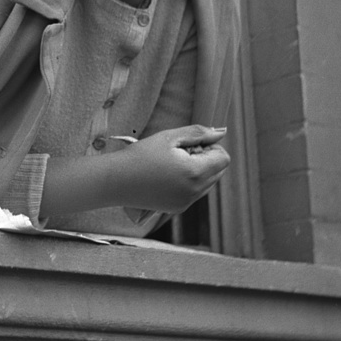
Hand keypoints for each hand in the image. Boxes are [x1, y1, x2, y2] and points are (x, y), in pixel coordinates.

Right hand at [112, 125, 229, 213]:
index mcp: (195, 172)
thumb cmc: (141, 155)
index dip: (211, 147)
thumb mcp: (169, 137)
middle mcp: (195, 191)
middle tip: (180, 153)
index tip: (191, 144)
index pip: (224, 158)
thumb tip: (220, 132)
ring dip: (198, 171)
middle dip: (206, 159)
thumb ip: (198, 133)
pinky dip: (188, 183)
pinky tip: (166, 176)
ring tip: (172, 165)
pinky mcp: (178, 208)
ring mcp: (187, 202)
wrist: (117, 181)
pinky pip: (195, 193)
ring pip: (208, 183)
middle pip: (218, 172)